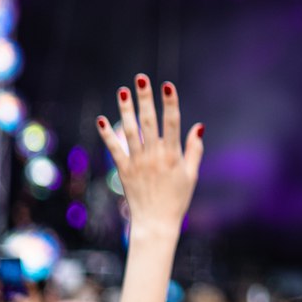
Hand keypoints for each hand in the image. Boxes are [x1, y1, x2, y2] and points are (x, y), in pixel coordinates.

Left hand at [97, 75, 203, 236]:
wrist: (156, 223)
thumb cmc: (177, 199)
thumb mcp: (191, 175)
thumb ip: (194, 149)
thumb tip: (198, 126)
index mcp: (173, 156)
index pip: (172, 124)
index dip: (170, 103)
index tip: (167, 85)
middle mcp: (154, 156)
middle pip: (149, 122)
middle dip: (145, 99)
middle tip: (140, 79)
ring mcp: (138, 163)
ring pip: (130, 131)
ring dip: (126, 110)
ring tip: (123, 91)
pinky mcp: (124, 171)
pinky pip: (114, 149)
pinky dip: (108, 134)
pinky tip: (102, 119)